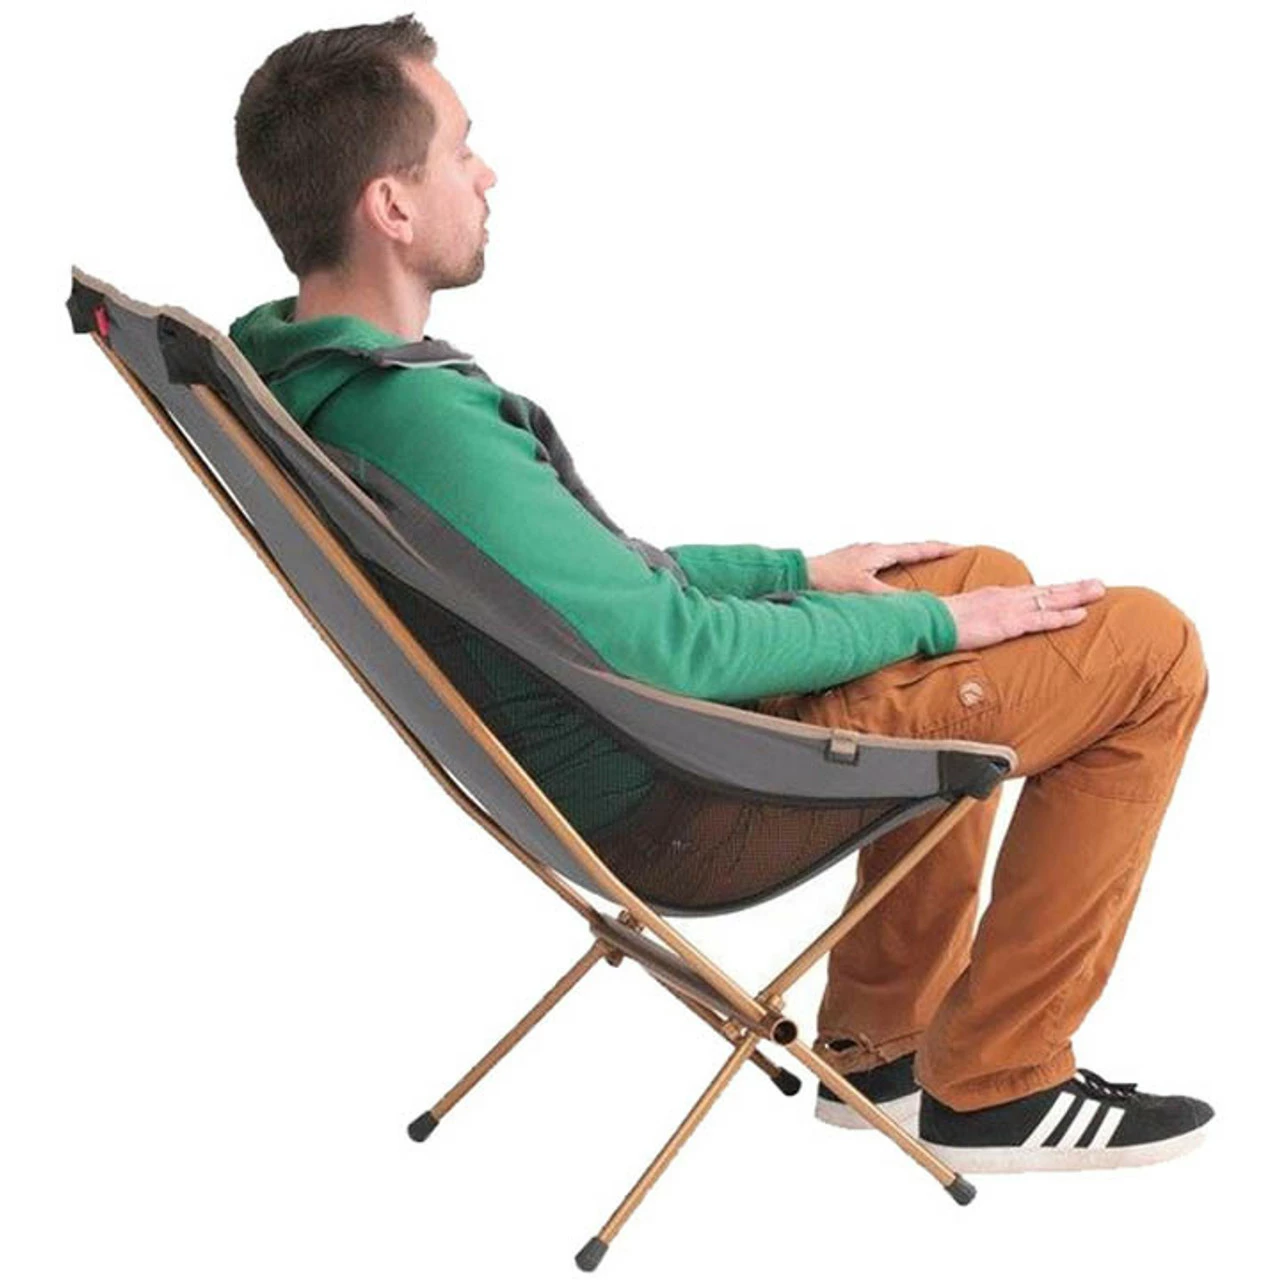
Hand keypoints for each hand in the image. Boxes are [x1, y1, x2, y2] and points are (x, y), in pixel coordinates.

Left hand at [805, 540, 963, 593]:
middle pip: (906, 550)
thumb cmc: (826, 581)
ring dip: (907, 561)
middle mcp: (869, 550)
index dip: (941, 550)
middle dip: (927, 553)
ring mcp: (857, 555)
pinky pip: (876, 564)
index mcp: (878, 552)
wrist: (794, 577)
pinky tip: (883, 579)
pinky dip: (888, 568)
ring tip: (920, 567)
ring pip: (890, 556)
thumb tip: (920, 607)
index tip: (961, 547)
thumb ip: (894, 601)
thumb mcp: (866, 593)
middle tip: (946, 555)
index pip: (918, 549)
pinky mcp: (846, 565)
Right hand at [942, 580, 1106, 649]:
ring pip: (1050, 600)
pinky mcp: (1007, 624)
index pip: (1031, 592)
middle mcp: (1005, 598)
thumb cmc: (938, 621)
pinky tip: (1080, 615)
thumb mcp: (960, 617)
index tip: (1070, 589)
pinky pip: (1040, 620)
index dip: (1053, 591)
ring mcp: (1008, 609)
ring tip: (1098, 592)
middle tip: (1097, 583)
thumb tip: (978, 626)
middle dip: (1074, 588)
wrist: (927, 621)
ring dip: (1076, 596)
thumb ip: (974, 619)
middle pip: (1046, 591)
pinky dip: (1061, 617)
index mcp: (994, 596)